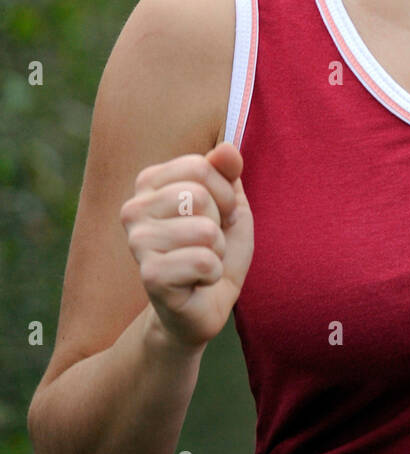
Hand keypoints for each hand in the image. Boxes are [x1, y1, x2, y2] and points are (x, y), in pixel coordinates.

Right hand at [121, 142, 254, 350]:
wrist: (203, 305)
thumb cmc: (213, 249)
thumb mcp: (230, 204)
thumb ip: (228, 172)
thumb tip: (226, 148)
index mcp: (150, 183)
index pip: (200, 165)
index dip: (224, 193)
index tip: (218, 213)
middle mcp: (134, 209)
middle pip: (200, 195)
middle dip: (220, 223)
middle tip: (209, 242)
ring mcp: (137, 242)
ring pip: (205, 230)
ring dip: (217, 250)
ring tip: (202, 261)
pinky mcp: (150, 275)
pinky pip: (204, 261)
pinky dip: (213, 273)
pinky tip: (198, 281)